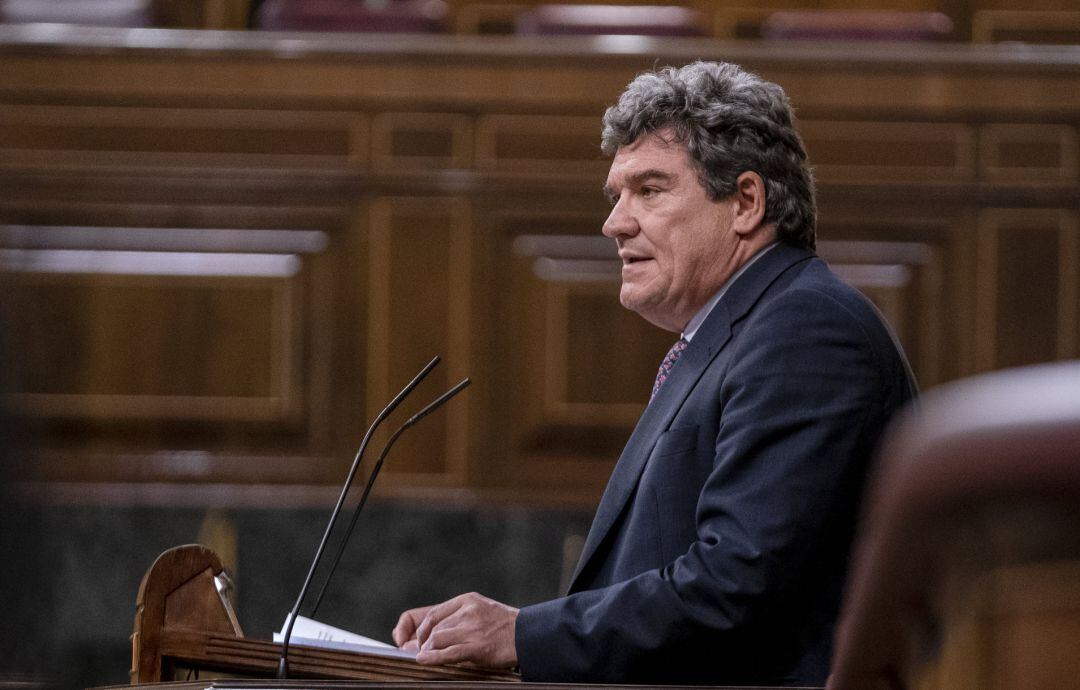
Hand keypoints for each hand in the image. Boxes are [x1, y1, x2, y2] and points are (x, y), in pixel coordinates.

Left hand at [392, 592, 518, 667]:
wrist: (528, 635)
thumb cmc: (502, 627)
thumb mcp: (479, 612)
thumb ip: (453, 619)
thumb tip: (420, 638)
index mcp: (467, 600)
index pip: (429, 613)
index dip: (412, 627)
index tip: (404, 639)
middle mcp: (468, 611)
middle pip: (432, 627)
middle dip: (419, 643)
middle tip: (413, 654)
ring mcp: (473, 628)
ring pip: (437, 638)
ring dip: (426, 650)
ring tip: (424, 658)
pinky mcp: (478, 646)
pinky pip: (449, 652)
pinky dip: (432, 657)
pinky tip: (423, 660)